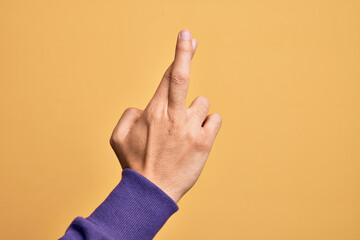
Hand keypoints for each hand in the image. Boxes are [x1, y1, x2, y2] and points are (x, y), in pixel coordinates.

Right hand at [109, 29, 221, 202]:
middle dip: (186, 52)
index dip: (179, 54)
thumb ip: (129, 114)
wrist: (151, 192)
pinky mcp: (204, 143)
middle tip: (190, 36)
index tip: (186, 37)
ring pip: (202, 103)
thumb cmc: (134, 163)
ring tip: (183, 131)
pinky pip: (214, 120)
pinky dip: (207, 125)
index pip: (168, 76)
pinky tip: (196, 138)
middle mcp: (173, 116)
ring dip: (194, 112)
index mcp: (154, 112)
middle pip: (182, 76)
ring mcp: (191, 129)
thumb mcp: (118, 137)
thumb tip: (146, 106)